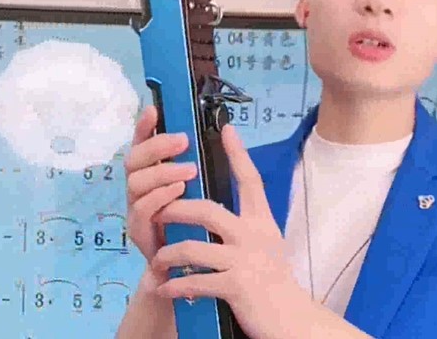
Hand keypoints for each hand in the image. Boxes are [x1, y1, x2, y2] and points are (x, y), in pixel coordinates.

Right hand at [125, 106, 197, 262]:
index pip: (142, 144)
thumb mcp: (199, 190)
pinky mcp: (137, 230)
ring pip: (136, 181)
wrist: (184, 271)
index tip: (154, 109)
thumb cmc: (194, 224)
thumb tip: (221, 133)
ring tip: (190, 170)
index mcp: (151, 172)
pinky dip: (160, 196)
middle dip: (157, 146)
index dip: (144, 126)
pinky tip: (178, 191)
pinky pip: (141, 208)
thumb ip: (197, 166)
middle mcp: (138, 187)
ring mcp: (135, 208)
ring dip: (163, 172)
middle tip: (183, 140)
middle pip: (134, 159)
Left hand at [150, 124, 306, 338]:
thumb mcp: (266, 241)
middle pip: (207, 210)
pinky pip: (195, 280)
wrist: (290, 319)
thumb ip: (247, 222)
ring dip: (169, 253)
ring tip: (157, 259)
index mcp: (261, 220)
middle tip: (158, 211)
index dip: (238, 154)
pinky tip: (164, 288)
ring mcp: (244, 260)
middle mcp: (254, 234)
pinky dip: (175, 285)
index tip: (227, 129)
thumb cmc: (273, 277)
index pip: (250, 180)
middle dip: (177, 209)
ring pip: (193, 247)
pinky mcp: (235, 286)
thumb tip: (215, 207)